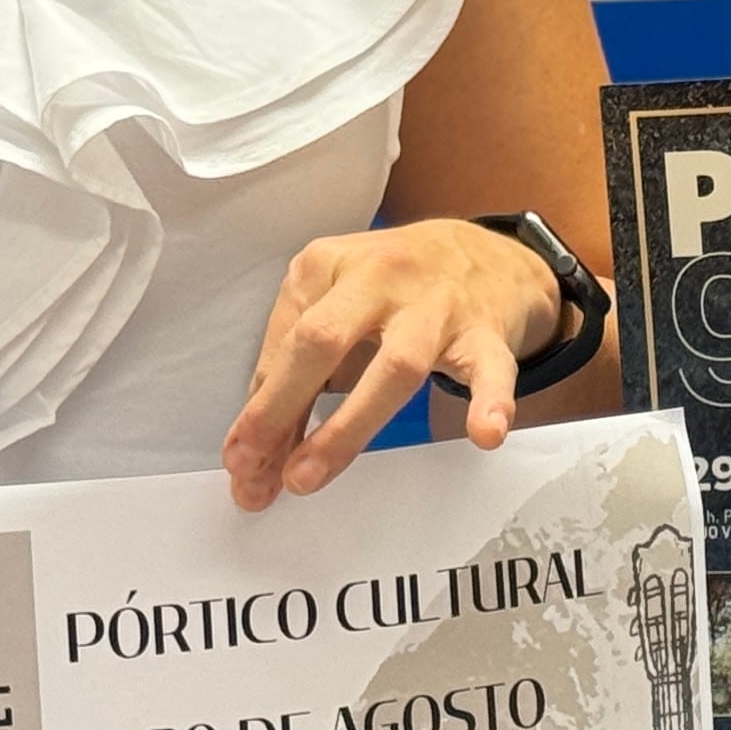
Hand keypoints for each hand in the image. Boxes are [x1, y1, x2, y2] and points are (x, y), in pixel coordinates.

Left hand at [221, 218, 564, 507]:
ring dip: (347, 425)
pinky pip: (491, 369)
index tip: (240, 462)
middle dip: (282, 407)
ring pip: (395, 365)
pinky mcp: (487, 331)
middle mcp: (379, 276)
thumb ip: (296, 373)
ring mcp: (437, 304)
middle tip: (259, 470)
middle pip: (322, 340)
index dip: (258, 407)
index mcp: (327, 265)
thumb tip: (258, 456)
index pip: (285, 343)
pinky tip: (483, 433)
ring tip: (312, 474)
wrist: (488, 255)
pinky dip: (489, 401)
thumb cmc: (393, 290)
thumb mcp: (334, 305)